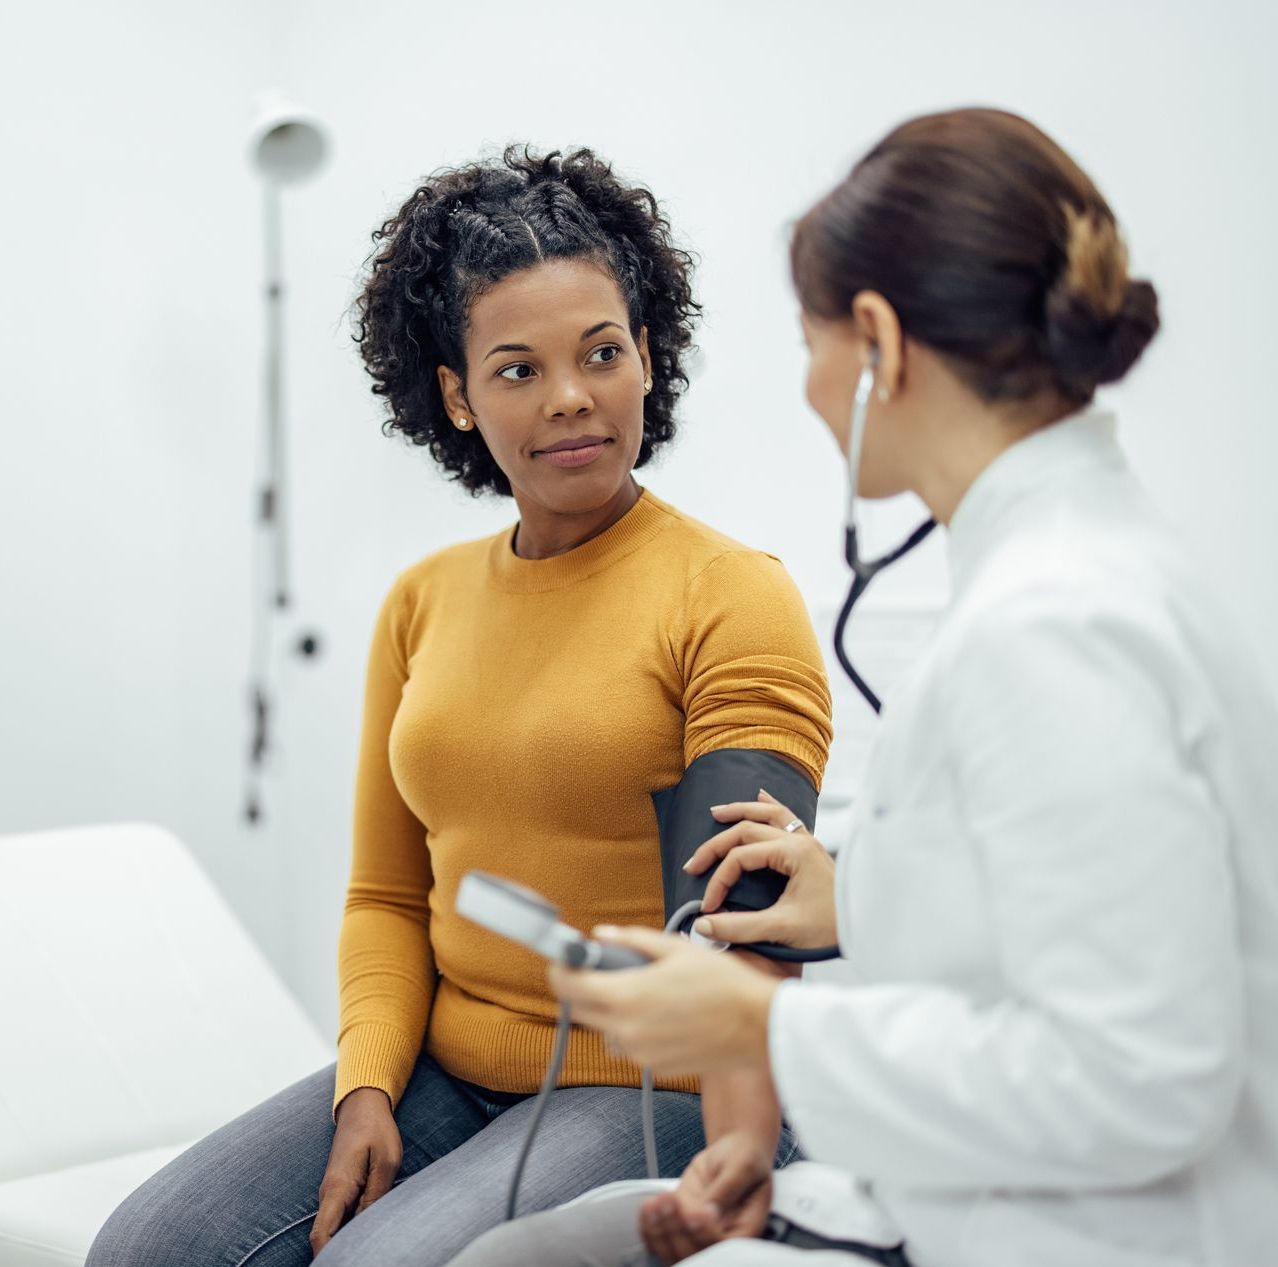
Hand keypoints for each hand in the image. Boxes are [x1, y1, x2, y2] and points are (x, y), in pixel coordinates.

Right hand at [310, 1087, 401, 1257]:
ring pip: (335, 1227)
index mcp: (337, 1188)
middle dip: (339, 1252)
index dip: (326, 1257)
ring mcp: (334, 1193)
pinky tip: (370, 1232)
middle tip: (365, 1257)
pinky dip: (352, 1227)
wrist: (363, 1105)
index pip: (321, 1234)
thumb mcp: (386, 1160)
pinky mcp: (342, 1190)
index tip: (341, 1264)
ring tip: (370, 1248)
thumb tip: (369, 1226)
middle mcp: (329, 1194)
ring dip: (348, 1240)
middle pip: (326, 1236)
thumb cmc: (376, 1129)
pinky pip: (342, 1216)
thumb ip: (377, 1195)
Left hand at [548, 927, 779, 1076]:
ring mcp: (640, 1053)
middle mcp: (626, 1030)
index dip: (560, 969)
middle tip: (599, 969)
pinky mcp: (655, 1067)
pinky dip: (635, 1027)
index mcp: (627, 997)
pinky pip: (631, 1044)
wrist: (759, 1027)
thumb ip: (632, 940)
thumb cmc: (724, 984)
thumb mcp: (676, 949)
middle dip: (583, 988)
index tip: (563, 959)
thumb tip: (602, 935)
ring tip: (643, 991)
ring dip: (611, 1009)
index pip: (569, 986)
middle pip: (581, 1010)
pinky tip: (663, 1012)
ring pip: (606, 1029)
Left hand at [639, 1131, 773, 1264]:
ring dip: (659, 1230)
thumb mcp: (743, 1165)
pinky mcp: (679, 1226)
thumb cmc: (745, 1158)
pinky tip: (649, 1206)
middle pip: (695, 1255)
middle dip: (677, 1230)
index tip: (696, 1211)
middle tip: (671, 1201)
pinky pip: (659, 1241)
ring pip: (674, 1254)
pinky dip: (648, 1228)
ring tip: (658, 1202)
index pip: (722, 1247)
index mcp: (744, 1231)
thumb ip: (727, 1189)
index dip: (705, 1233)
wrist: (731, 1152)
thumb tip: (710, 1210)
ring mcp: (697, 1235)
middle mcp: (719, 1240)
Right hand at [686, 789, 838, 949]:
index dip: (719, 880)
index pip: (741, 858)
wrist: (866, 927)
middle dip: (717, 845)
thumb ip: (739, 927)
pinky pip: (788, 817)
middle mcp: (800, 840)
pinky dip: (770, 806)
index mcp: (794, 853)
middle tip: (693, 864)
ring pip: (768, 814)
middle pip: (748, 830)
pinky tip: (761, 796)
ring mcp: (808, 842)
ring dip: (741, 811)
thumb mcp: (782, 929)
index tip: (709, 906)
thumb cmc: (830, 929)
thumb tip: (703, 925)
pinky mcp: (811, 849)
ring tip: (716, 812)